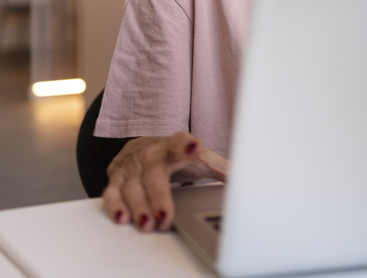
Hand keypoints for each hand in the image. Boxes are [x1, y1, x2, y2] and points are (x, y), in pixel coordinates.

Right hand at [102, 131, 227, 232]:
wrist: (147, 145)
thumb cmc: (179, 155)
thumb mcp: (202, 159)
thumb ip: (223, 169)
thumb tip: (254, 178)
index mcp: (175, 146)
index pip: (180, 143)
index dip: (186, 145)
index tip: (194, 146)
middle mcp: (150, 153)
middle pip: (153, 174)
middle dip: (158, 196)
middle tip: (165, 217)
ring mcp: (131, 165)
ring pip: (131, 185)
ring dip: (137, 206)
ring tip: (146, 224)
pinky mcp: (117, 177)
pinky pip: (112, 192)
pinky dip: (115, 205)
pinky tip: (121, 218)